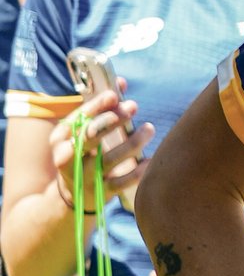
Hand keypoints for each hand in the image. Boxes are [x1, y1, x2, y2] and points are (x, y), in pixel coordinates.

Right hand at [51, 88, 150, 212]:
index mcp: (61, 138)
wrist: (74, 193)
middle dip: (113, 120)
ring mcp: (85, 176)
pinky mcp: (100, 192)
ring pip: (110, 158)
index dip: (96, 106)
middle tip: (133, 106)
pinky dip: (138, 171)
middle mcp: (69, 156)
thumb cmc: (85, 151)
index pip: (78, 119)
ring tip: (149, 128)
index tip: (114, 95)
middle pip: (91, 136)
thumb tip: (121, 83)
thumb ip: (101, 107)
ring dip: (133, 142)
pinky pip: (122, 181)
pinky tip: (149, 159)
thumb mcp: (84, 130)